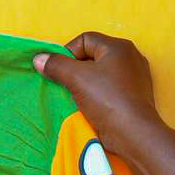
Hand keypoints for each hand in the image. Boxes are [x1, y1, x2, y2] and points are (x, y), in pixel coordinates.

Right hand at [32, 31, 162, 161]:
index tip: (59, 72)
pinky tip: (90, 106)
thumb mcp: (76, 78)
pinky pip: (109, 88)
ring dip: (85, 84)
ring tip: (77, 97)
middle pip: (92, 56)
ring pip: (100, 74)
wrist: (134, 134)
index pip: (85, 40)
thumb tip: (39, 59)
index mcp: (119, 47)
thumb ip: (56, 65)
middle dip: (75, 69)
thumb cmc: (107, 100)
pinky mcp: (135, 96)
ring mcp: (135, 77)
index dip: (67, 53)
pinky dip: (97, 94)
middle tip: (66, 85)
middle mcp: (130, 58)